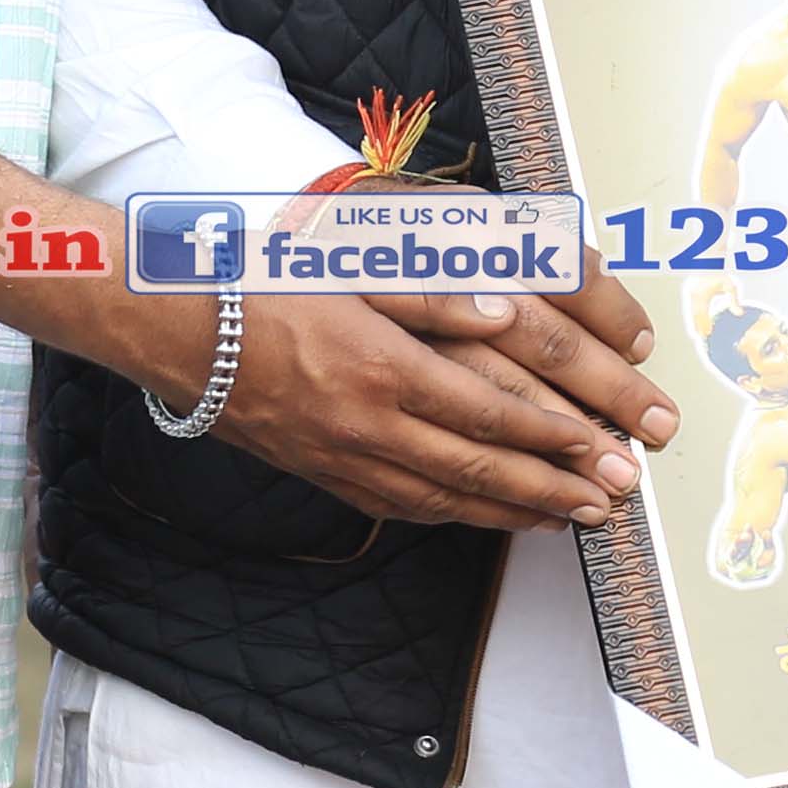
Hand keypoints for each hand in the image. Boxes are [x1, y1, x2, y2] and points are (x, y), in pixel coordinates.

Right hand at [217, 254, 675, 533]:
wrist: (178, 330)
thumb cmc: (266, 283)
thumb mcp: (353, 267)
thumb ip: (435, 292)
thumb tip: (508, 313)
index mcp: (382, 365)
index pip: (488, 411)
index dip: (552, 435)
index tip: (602, 446)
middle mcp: (367, 422)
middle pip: (478, 467)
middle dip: (552, 488)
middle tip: (609, 502)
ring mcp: (343, 457)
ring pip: (444, 498)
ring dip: (512, 512)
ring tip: (568, 520)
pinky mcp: (324, 473)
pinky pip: (401, 506)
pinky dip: (456, 516)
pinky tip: (486, 516)